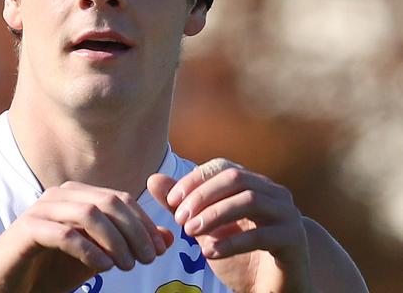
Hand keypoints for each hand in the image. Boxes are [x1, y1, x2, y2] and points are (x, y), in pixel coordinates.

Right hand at [0, 181, 173, 292]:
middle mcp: (61, 194)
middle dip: (134, 231)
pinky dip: (88, 251)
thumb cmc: (52, 268)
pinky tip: (102, 268)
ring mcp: (43, 209)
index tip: (158, 249)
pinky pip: (65, 234)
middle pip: (108, 202)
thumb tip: (168, 239)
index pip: (120, 199)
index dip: (144, 223)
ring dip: (114, 241)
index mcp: (78, 194)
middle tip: (147, 259)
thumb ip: (129, 245)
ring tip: (126, 266)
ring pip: (89, 213)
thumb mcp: (98, 257)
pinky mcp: (28, 229)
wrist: (7, 285)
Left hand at [147, 158, 312, 292]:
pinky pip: (262, 234)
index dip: (194, 180)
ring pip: (250, 200)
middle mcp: (274, 192)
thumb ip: (183, 205)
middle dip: (202, 196)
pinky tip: (209, 253)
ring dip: (214, 215)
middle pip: (235, 178)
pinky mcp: (294, 240)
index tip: (171, 201)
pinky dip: (231, 242)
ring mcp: (288, 214)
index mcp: (254, 183)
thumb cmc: (238, 256)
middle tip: (179, 219)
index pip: (222, 166)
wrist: (270, 289)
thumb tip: (153, 179)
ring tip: (189, 233)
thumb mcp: (205, 229)